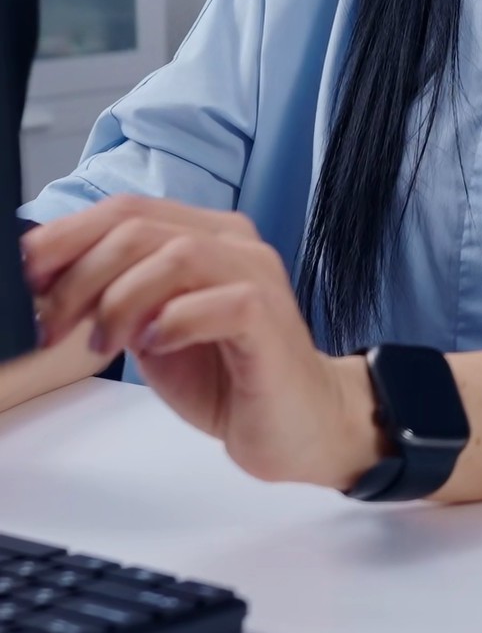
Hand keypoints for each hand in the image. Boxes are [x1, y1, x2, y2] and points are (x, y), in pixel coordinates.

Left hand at [22, 196, 384, 489]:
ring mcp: (257, 276)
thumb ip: (118, 297)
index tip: (31, 272)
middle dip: (82, 275)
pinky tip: (155, 346)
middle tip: (58, 322)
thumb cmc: (229, 376)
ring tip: (105, 343)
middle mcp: (234, 243)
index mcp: (206, 234)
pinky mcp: (271, 319)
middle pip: (141, 228)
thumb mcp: (153, 329)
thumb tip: (51, 284)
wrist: (300, 423)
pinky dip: (174, 321)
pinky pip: (221, 301)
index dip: (70, 235)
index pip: (128, 209)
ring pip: (176, 255)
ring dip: (122, 299)